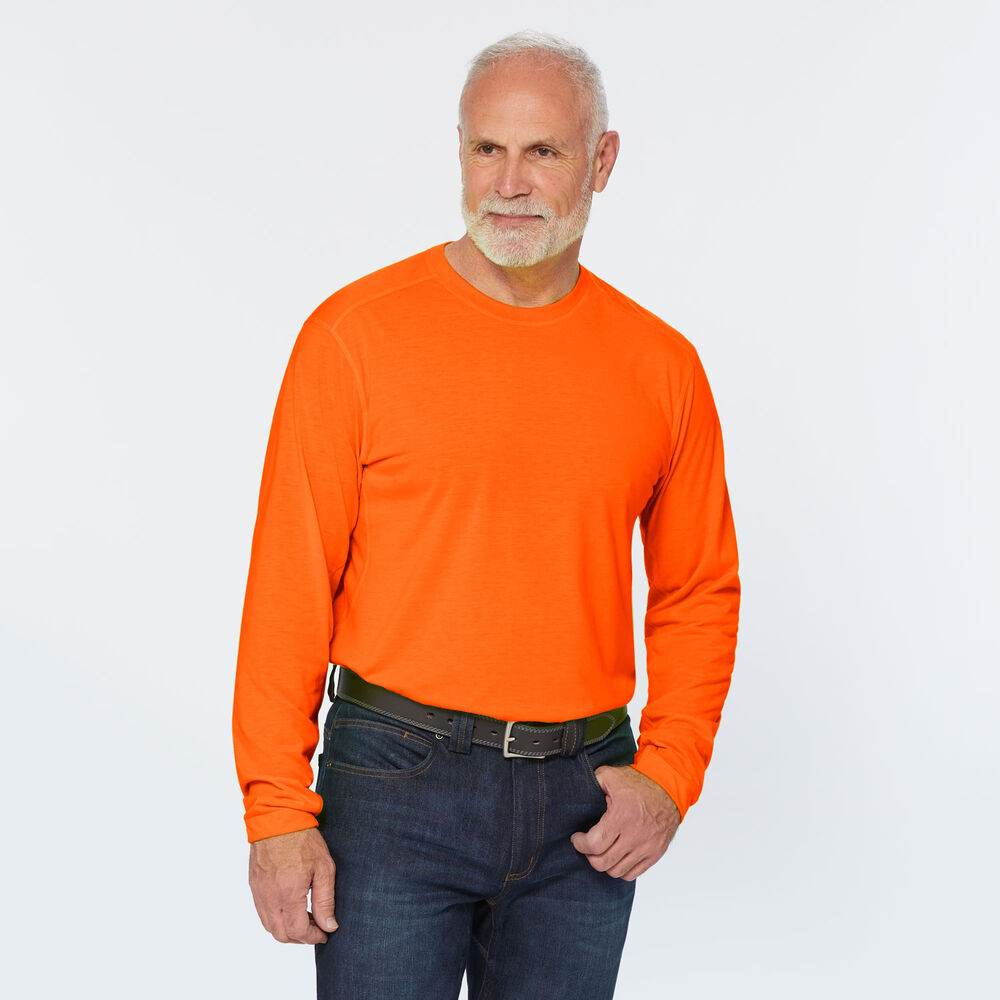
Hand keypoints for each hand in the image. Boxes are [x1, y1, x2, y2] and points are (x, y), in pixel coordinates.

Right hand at [249, 827, 337, 943]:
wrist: (277, 817)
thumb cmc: (303, 839)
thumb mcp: (324, 867)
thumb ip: (325, 900)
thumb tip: (329, 926)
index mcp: (288, 893)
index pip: (298, 931)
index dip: (313, 937)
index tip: (325, 933)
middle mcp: (270, 897)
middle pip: (281, 935)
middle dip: (300, 938)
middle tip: (316, 928)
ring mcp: (259, 892)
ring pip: (269, 926)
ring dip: (287, 930)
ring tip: (305, 918)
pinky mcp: (254, 885)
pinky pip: (262, 912)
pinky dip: (275, 919)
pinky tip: (290, 908)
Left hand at [570, 764, 680, 879]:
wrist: (670, 788)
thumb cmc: (640, 782)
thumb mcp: (611, 775)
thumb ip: (593, 783)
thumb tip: (578, 791)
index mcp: (622, 816)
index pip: (594, 844)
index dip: (580, 844)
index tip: (577, 838)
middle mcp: (635, 835)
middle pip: (603, 863)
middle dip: (589, 855)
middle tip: (588, 845)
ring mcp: (646, 847)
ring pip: (617, 871)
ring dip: (605, 864)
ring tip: (602, 851)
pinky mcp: (655, 853)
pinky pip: (633, 874)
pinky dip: (621, 869)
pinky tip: (617, 856)